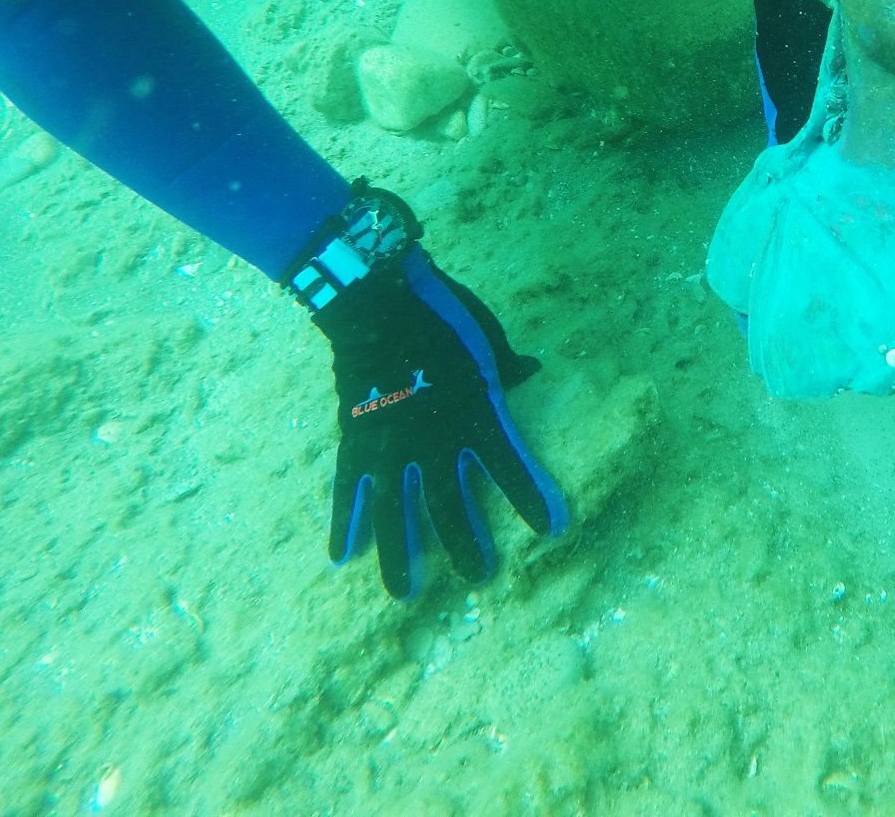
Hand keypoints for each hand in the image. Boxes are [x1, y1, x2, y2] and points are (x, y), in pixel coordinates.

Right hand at [310, 251, 567, 597]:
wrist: (379, 301)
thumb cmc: (443, 316)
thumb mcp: (488, 339)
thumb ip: (509, 366)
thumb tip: (533, 370)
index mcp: (476, 414)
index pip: (512, 467)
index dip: (532, 498)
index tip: (553, 528)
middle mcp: (436, 441)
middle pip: (452, 506)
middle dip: (468, 544)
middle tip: (482, 578)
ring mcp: (392, 446)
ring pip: (397, 513)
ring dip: (403, 554)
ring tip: (406, 595)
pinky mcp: (357, 440)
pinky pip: (350, 490)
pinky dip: (344, 522)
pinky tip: (342, 556)